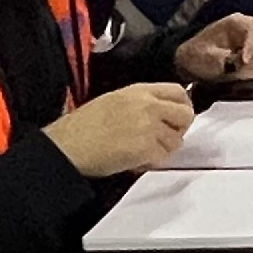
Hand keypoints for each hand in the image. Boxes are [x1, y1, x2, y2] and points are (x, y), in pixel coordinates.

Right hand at [49, 81, 196, 177]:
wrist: (67, 147)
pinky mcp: (146, 148)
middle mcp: (148, 105)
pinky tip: (134, 161)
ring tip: (141, 151)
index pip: (178, 92)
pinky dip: (151, 162)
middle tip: (163, 139)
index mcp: (138, 90)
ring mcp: (149, 126)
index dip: (182, 107)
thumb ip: (141, 103)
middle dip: (179, 129)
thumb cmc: (82, 127)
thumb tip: (162, 114)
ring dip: (163, 149)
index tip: (176, 119)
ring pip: (176, 140)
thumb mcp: (113, 101)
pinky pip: (163, 157)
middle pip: (186, 114)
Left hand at [174, 14, 252, 87]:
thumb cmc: (197, 56)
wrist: (194, 63)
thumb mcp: (205, 56)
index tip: (244, 62)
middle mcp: (250, 27)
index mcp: (236, 22)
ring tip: (241, 75)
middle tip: (242, 72)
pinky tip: (247, 75)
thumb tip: (239, 63)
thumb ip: (223, 59)